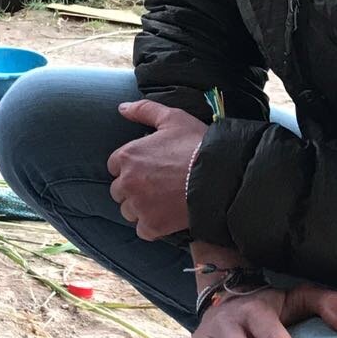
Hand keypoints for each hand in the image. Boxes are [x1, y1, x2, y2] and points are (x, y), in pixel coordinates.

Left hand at [108, 99, 205, 239]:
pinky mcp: (152, 225)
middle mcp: (127, 182)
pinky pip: (143, 230)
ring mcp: (139, 206)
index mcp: (127, 156)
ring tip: (163, 201)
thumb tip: (122, 108)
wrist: (221, 177)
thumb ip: (144, 110)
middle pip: (119, 191)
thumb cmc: (197, 144)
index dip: (132, 168)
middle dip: (134, 189)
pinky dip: (152, 226)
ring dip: (141, 208)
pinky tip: (167, 216)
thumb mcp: (172, 118)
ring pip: (129, 211)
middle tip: (157, 186)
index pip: (115, 166)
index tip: (148, 169)